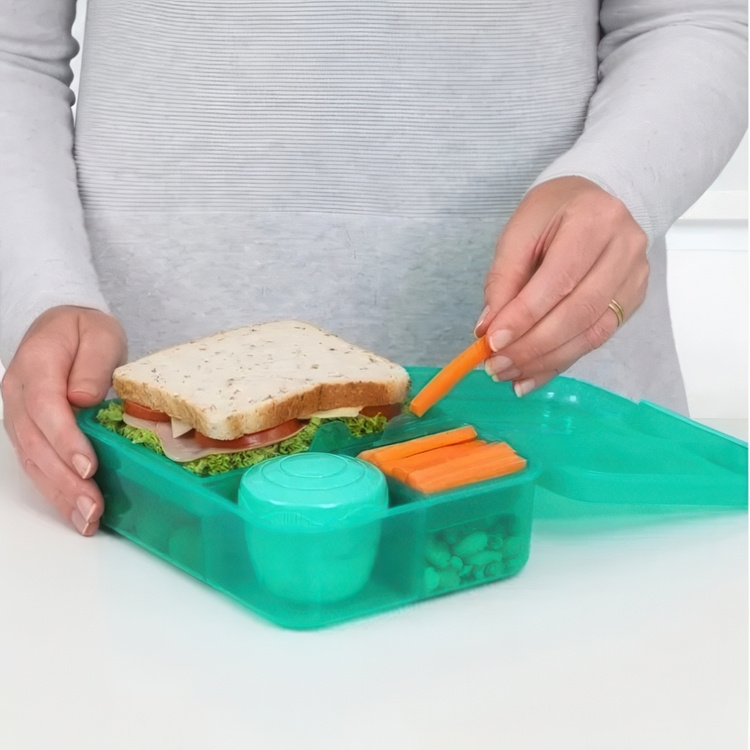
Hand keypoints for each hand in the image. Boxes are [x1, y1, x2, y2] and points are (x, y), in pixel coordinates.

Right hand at [2, 306, 126, 534]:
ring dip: (59, 494)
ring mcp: (19, 416)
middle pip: (36, 442)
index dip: (65, 439)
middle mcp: (18, 395)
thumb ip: (94, 364)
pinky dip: (55, 491)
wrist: (61, 328)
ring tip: (86, 520)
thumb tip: (84, 398)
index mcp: (36, 365)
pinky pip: (36, 464)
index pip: (46, 407)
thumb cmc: (84, 331)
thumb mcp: (99, 334)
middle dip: (65, 480)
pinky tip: (75, 512)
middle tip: (92, 507)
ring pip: (33, 460)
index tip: (88, 466)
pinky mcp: (28, 432)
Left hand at [474, 176, 648, 394]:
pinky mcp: (633, 299)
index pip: (558, 280)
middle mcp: (625, 248)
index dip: (525, 316)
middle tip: (496, 366)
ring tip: (510, 375)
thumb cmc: (551, 213)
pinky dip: (560, 361)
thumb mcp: (518, 233)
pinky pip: (596, 339)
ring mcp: (636, 276)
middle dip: (532, 347)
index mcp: (595, 220)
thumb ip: (502, 280)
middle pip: (579, 312)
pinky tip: (533, 375)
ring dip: (546, 361)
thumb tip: (488, 330)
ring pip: (592, 333)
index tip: (492, 342)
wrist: (591, 201)